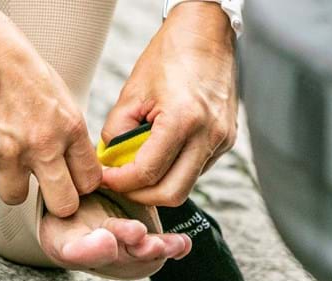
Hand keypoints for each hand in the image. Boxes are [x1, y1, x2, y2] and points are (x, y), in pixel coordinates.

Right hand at [0, 5, 101, 216]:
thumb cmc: (17, 68)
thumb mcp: (60, 97)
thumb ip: (68, 134)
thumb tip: (75, 167)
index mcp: (71, 127)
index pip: (89, 181)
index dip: (78, 186)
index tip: (68, 183)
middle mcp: (45, 143)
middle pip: (63, 204)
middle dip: (53, 202)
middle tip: (41, 190)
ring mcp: (11, 151)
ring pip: (15, 197)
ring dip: (8, 182)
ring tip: (3, 156)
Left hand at [100, 2, 237, 206]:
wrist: (207, 32)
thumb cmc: (168, 57)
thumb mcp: (131, 93)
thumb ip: (116, 134)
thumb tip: (110, 164)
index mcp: (183, 119)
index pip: (147, 173)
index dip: (120, 183)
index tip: (104, 179)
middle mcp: (208, 134)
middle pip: (171, 194)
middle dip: (140, 195)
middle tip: (120, 184)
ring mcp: (222, 140)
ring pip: (185, 186)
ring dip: (158, 185)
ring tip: (137, 168)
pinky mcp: (227, 140)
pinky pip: (196, 170)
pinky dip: (174, 170)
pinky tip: (160, 154)